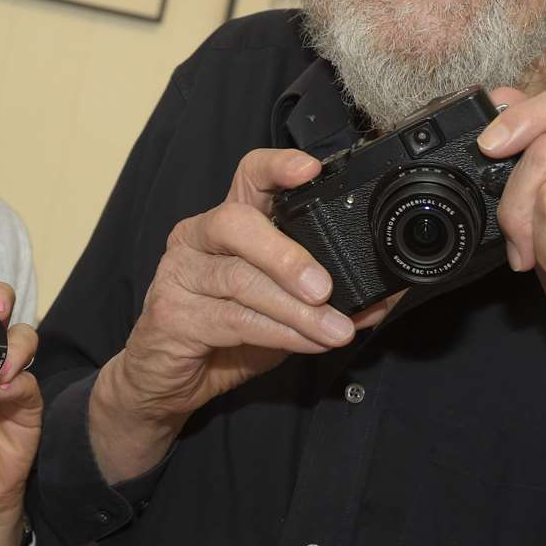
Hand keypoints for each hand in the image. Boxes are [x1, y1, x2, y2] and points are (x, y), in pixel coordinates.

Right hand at [93, 149, 386, 484]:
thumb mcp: (279, 310)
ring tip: (335, 329)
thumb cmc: (223, 332)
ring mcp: (179, 274)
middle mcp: (197, 238)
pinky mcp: (172, 314)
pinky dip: (278, 333)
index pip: (248, 176)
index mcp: (226, 224)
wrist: (165, 379)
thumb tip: (380, 300)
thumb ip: (320, 299)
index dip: (277, 166)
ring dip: (294, 309)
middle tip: (325, 286)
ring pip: (239, 279)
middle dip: (286, 253)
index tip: (310, 169)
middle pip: (236, 222)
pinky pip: (232, 320)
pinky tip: (308, 343)